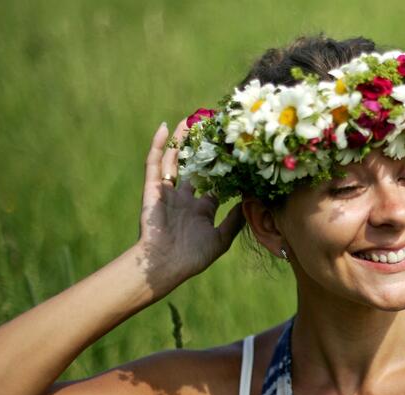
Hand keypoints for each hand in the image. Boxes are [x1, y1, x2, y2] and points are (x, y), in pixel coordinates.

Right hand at [135, 120, 244, 291]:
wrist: (164, 266)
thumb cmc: (192, 257)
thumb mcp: (221, 239)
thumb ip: (235, 220)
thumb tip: (251, 200)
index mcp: (200, 209)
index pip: (215, 182)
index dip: (224, 167)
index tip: (237, 151)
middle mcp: (185, 198)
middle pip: (195, 166)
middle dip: (204, 149)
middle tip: (215, 128)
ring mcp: (168, 192)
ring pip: (175, 159)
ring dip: (182, 140)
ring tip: (192, 119)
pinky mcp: (153, 189)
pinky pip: (155, 163)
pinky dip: (159, 144)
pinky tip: (167, 127)